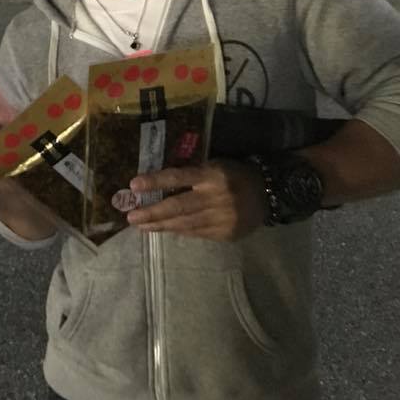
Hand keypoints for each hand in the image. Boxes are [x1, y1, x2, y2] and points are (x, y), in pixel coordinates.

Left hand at [126, 160, 267, 240]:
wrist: (268, 193)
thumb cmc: (234, 174)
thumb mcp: (214, 166)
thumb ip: (191, 175)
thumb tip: (158, 186)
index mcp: (211, 175)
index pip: (178, 177)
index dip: (155, 181)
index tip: (133, 185)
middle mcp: (216, 197)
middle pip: (177, 206)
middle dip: (152, 212)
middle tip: (131, 216)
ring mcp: (222, 218)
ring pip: (184, 223)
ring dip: (160, 225)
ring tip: (141, 225)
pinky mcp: (226, 233)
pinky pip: (196, 233)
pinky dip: (178, 231)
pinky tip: (164, 230)